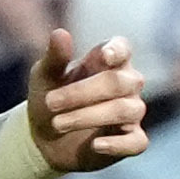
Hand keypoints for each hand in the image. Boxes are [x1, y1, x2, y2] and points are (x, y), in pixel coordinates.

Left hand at [26, 24, 151, 177]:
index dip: (117, 51)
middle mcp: (126, 85)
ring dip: (89, 116)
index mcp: (107, 63)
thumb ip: (55, 57)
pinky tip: (97, 145)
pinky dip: (118, 144)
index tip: (104, 56)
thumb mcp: (45, 77)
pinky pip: (136, 142)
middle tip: (50, 103)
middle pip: (120, 82)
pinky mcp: (130, 140)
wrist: (43, 137)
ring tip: (56, 124)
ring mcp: (131, 113)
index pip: (122, 49)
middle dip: (83, 93)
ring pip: (126, 110)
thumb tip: (60, 33)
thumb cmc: (49, 98)